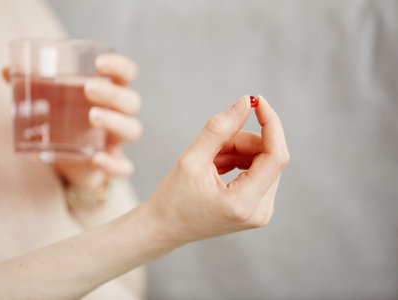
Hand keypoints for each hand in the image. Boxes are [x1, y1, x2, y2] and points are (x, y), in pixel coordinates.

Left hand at [3, 54, 141, 189]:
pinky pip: (125, 167)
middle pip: (132, 102)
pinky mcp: (112, 164)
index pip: (126, 75)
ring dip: (116, 122)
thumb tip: (6, 70)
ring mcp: (117, 141)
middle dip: (114, 94)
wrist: (68, 161)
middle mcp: (118, 115)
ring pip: (133, 130)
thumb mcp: (51, 102)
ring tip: (92, 116)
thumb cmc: (64, 122)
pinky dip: (114, 164)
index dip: (120, 66)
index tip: (99, 62)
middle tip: (88, 88)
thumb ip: (33, 86)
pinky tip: (97, 159)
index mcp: (108, 94)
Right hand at [145, 95, 289, 244]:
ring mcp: (261, 212)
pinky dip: (238, 160)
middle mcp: (260, 212)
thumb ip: (219, 128)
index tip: (256, 100)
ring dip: (237, 150)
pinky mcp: (257, 209)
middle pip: (268, 156)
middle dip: (241, 141)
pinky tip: (215, 167)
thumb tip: (245, 102)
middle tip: (212, 143)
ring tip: (209, 160)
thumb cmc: (172, 198)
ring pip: (263, 161)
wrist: (164, 228)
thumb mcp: (191, 159)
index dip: (270, 123)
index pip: (276, 156)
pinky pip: (258, 171)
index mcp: (243, 203)